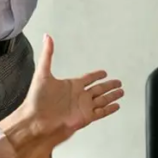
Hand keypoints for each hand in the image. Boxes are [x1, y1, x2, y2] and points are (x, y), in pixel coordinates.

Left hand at [0, 35, 124, 150]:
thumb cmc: (36, 99)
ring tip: (122, 92)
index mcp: (71, 85)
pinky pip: (101, 112)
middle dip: (109, 85)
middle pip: (99, 89)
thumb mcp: (42, 73)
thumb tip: (47, 37)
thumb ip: (48, 55)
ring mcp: (83, 107)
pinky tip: (117, 106)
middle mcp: (79, 96)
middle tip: (118, 82)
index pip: (88, 78)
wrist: (36, 120)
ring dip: (112, 96)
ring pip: (102, 100)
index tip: (104, 73)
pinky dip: (110, 109)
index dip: (97, 75)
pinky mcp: (86, 117)